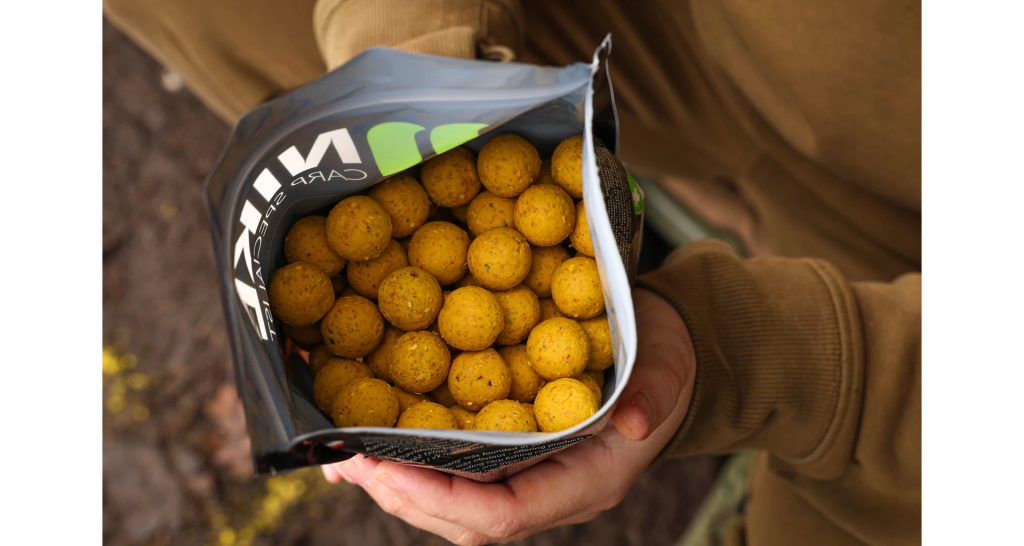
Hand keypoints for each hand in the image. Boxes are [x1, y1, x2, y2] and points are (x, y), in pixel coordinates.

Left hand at [322, 288, 695, 544]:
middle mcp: (546, 490)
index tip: (386, 468)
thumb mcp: (666, 369)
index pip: (502, 516)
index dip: (441, 500)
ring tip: (339, 458)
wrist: (662, 357)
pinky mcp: (507, 451)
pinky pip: (451, 469)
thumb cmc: (664, 362)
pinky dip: (406, 457)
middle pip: (462, 519)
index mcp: (582, 482)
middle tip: (344, 462)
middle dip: (399, 493)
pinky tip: (369, 436)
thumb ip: (654, 392)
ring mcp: (525, 475)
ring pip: (449, 502)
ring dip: (392, 482)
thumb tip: (636, 420)